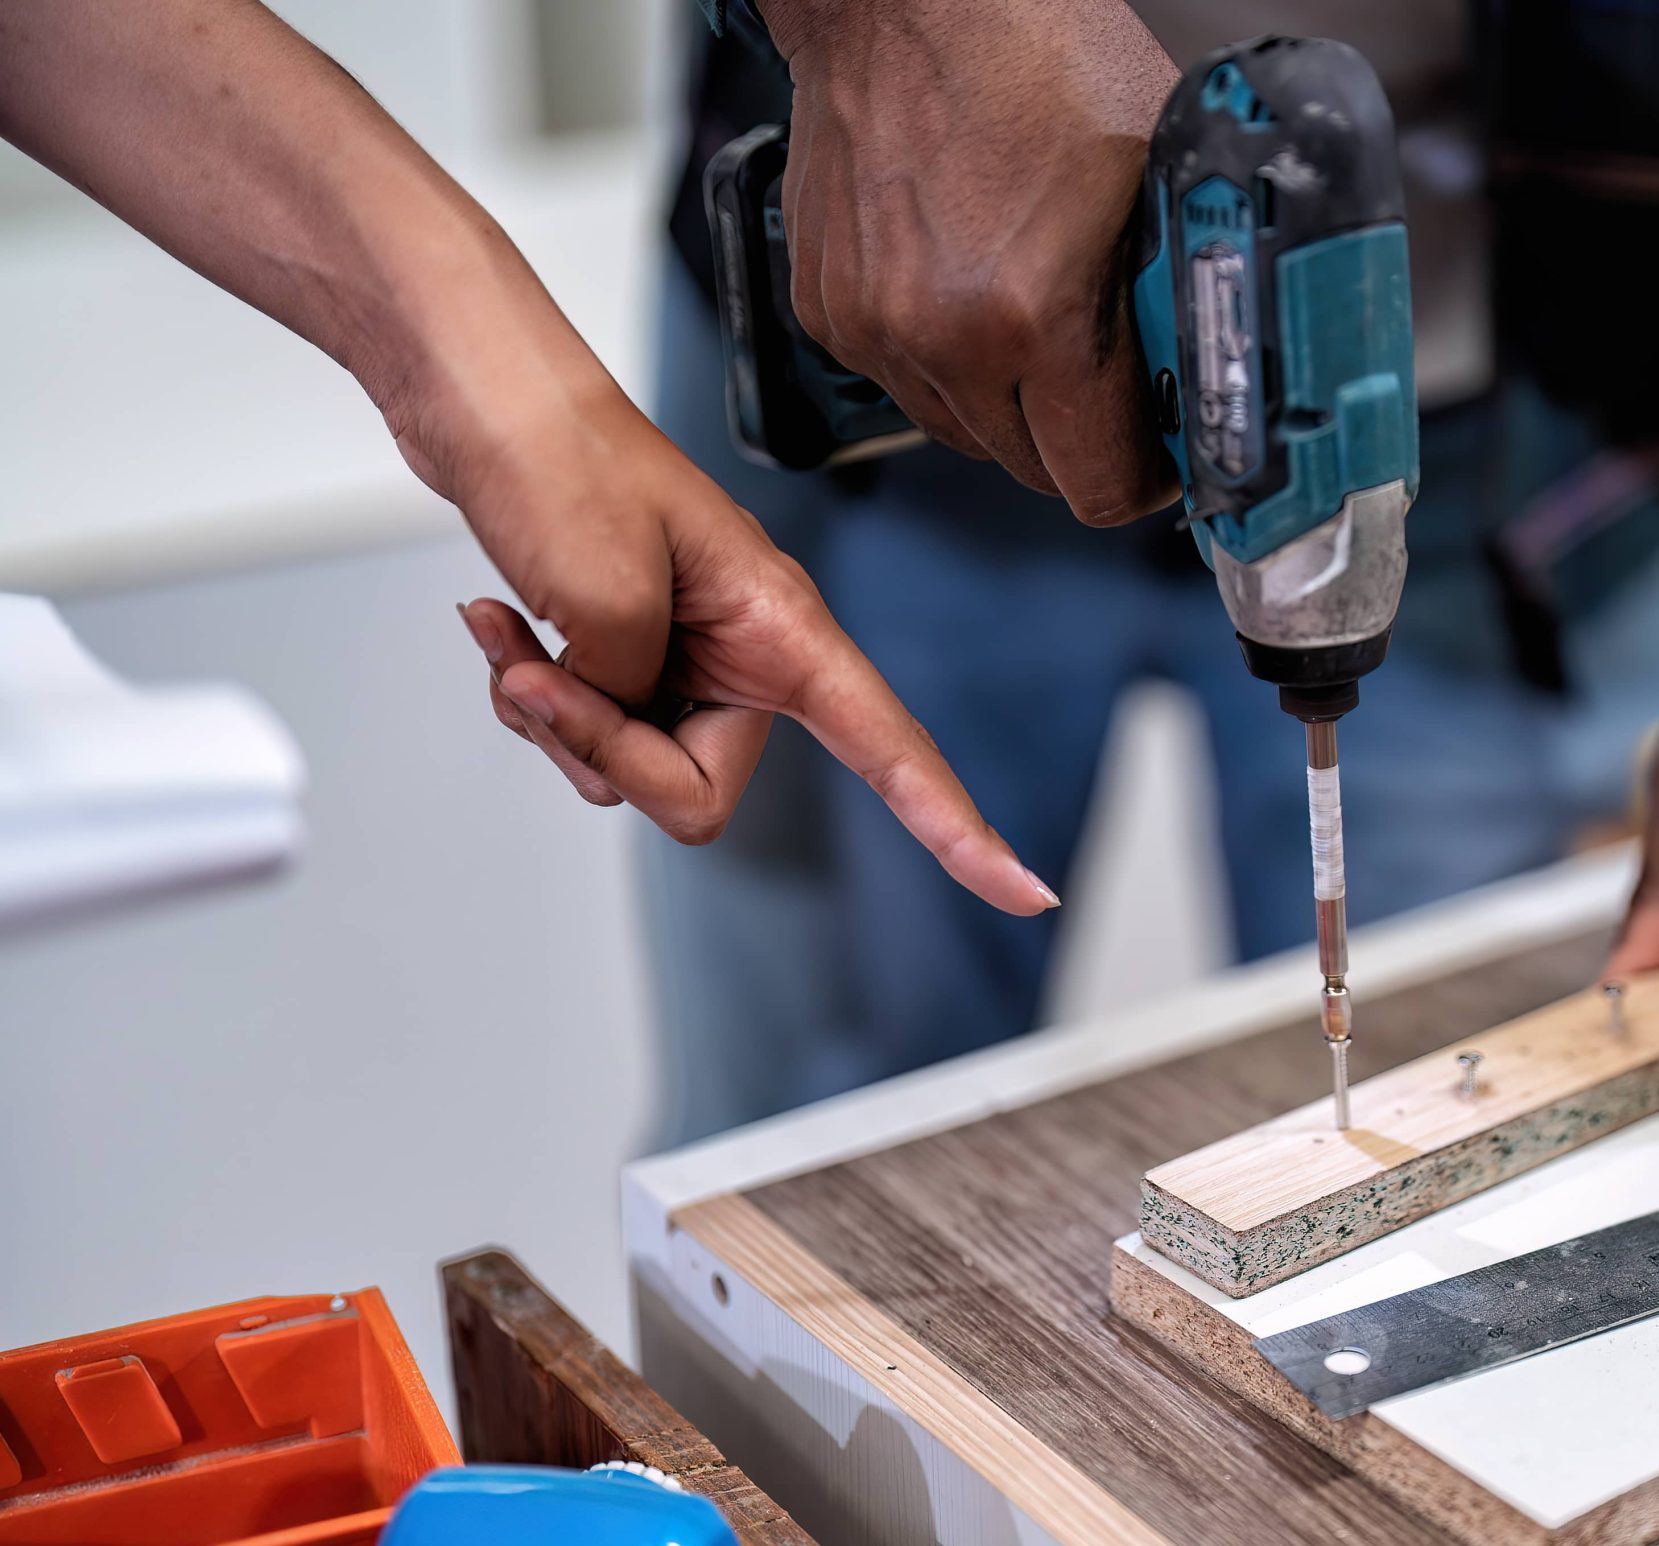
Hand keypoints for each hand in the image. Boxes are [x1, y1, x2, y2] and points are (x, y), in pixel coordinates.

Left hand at [402, 349, 1056, 916]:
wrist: (487, 394)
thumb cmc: (563, 456)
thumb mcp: (605, 586)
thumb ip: (625, 685)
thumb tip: (614, 719)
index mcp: (783, 628)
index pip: (891, 747)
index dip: (955, 825)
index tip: (1024, 891)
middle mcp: (746, 652)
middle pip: (696, 788)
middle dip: (607, 751)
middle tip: (541, 684)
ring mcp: (686, 655)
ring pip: (629, 766)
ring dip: (555, 718)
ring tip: (513, 638)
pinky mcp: (628, 650)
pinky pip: (587, 727)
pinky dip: (531, 689)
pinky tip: (496, 624)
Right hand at [762, 0, 1179, 522]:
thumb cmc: (1035, 56)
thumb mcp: (1156, 176)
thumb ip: (1179, 296)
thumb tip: (1211, 382)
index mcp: (1032, 316)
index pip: (1097, 486)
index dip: (1141, 476)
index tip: (1157, 452)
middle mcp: (941, 337)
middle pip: (1032, 469)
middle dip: (1078, 434)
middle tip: (1106, 372)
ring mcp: (875, 329)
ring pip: (966, 433)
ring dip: (1008, 400)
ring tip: (1033, 312)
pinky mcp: (830, 312)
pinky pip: (907, 382)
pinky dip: (945, 357)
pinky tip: (968, 282)